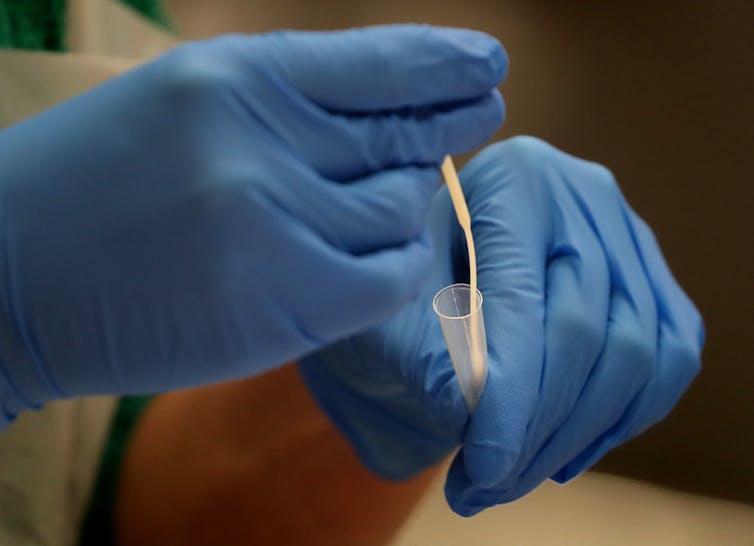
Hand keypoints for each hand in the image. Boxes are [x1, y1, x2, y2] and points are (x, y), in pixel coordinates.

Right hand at [0, 26, 506, 424]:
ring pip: (403, 212)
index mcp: (233, 78)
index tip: (488, 63)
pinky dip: (401, 268)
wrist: (9, 279)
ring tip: (403, 203)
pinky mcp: (281, 306)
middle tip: (481, 114)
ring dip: (411, 208)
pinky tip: (391, 260)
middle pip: (401, 140)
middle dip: (446, 129)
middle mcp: (259, 143)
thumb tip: (386, 127)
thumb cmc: (92, 190)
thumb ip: (285, 115)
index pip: (376, 63)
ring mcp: (274, 226)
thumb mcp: (185, 112)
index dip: (444, 62)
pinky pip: (389, 280)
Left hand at [299, 136, 703, 515]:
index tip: (481, 470)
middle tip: (484, 486)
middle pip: (588, 334)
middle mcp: (582, 195)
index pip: (525, 305)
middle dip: (538, 430)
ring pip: (638, 355)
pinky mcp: (650, 277)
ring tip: (513, 475)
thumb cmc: (400, 282)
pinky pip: (670, 356)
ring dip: (578, 436)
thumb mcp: (388, 311)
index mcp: (514, 182)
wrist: (429, 264)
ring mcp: (627, 235)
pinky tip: (567, 448)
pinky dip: (626, 416)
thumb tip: (476, 415)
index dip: (509, 400)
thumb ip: (425, 356)